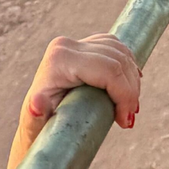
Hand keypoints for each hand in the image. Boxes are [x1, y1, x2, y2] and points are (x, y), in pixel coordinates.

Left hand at [6, 34, 141, 168]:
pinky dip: (128, 67)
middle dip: (130, 91)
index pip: (108, 70)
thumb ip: (36, 114)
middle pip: (117, 61)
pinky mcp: (86, 43)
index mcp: (59, 60)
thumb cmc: (38, 126)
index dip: (124, 94)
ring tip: (130, 108)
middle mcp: (66, 46)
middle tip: (129, 118)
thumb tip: (36, 104)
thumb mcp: (35, 123)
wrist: (37, 119)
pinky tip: (131, 84)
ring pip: (121, 53)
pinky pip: (117, 49)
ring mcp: (77, 42)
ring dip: (132, 81)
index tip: (125, 121)